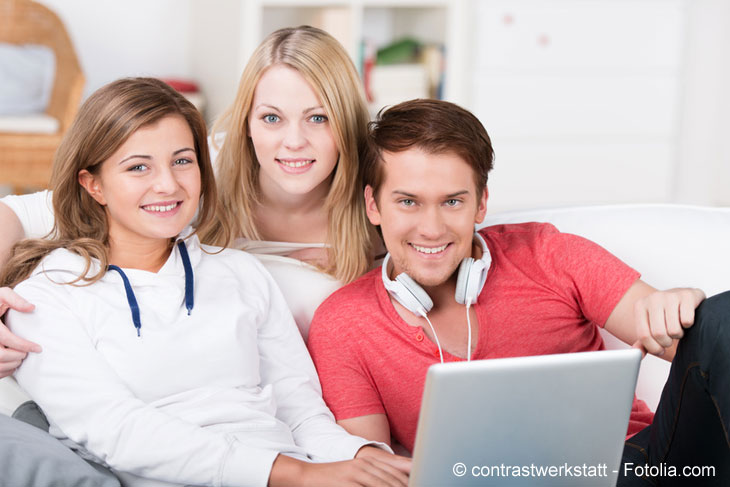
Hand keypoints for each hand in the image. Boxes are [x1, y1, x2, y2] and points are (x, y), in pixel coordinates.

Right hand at [0, 286, 39, 377]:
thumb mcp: (0, 294)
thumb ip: (15, 299)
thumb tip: (31, 307)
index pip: (7, 339)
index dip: (24, 345)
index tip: (38, 348)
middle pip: (1, 355)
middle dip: (18, 356)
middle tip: (27, 353)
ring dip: (12, 365)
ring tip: (20, 357)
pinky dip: (4, 371)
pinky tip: (11, 364)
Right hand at [269, 451, 408, 486]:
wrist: (307, 476)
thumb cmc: (334, 479)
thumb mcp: (357, 474)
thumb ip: (376, 477)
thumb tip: (398, 479)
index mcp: (370, 462)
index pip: (398, 473)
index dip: (411, 480)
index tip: (424, 482)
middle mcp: (366, 466)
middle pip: (394, 481)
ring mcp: (357, 475)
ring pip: (384, 486)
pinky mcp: (348, 484)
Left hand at [632, 287, 704, 356]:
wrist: (683, 297)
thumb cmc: (665, 314)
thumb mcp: (651, 326)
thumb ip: (643, 342)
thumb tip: (637, 355)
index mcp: (640, 306)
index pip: (644, 335)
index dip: (654, 348)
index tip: (660, 349)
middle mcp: (653, 298)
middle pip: (659, 334)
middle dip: (667, 342)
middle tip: (670, 338)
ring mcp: (670, 295)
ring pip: (674, 330)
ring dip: (679, 334)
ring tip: (678, 327)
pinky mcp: (687, 296)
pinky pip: (687, 321)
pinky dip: (688, 325)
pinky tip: (685, 318)